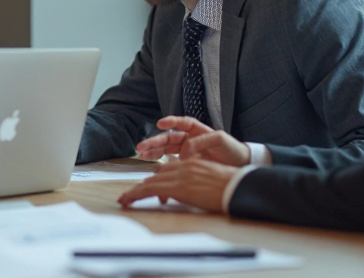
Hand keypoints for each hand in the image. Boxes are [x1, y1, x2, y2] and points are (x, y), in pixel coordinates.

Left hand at [117, 158, 238, 212]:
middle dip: (143, 186)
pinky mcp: (177, 186)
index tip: (150, 189)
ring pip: (150, 182)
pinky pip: (151, 189)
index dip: (158, 181)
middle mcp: (183, 166)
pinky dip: (136, 194)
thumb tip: (190, 193)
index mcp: (192, 164)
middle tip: (131, 195)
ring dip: (135, 191)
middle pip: (157, 175)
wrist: (238, 187)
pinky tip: (128, 200)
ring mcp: (179, 175)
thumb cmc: (231, 188)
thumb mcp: (211, 181)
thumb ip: (197, 183)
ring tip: (125, 200)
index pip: (169, 170)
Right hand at [136, 116, 250, 166]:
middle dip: (155, 141)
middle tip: (142, 146)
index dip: (171, 122)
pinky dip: (163, 163)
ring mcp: (188, 152)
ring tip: (142, 155)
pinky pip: (172, 162)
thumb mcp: (219, 140)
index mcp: (198, 130)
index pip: (182, 123)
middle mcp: (190, 140)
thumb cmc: (232, 149)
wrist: (241, 166)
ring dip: (154, 152)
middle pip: (169, 138)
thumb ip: (200, 142)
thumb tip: (183, 152)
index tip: (160, 124)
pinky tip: (154, 165)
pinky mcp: (188, 164)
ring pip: (166, 150)